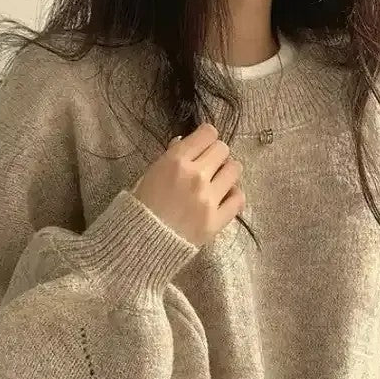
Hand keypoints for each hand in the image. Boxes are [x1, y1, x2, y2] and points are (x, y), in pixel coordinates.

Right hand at [130, 123, 244, 246]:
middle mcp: (196, 176)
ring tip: (218, 182)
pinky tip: (224, 198)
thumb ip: (170, 157)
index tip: (203, 146)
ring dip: (227, 172)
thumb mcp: (149, 175)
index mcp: (176, 161)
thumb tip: (184, 141)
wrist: (142, 244)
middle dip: (216, 155)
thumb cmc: (141, 207)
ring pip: (234, 170)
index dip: (206, 138)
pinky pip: (238, 198)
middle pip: (223, 149)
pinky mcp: (217, 219)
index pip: (207, 134)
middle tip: (209, 166)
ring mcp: (209, 198)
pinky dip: (234, 195)